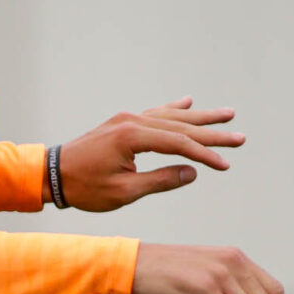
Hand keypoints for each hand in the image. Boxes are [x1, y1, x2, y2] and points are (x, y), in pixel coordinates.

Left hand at [55, 96, 243, 210]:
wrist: (52, 175)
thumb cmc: (84, 188)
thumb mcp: (124, 192)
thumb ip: (160, 180)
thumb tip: (192, 172)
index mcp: (132, 136)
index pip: (178, 144)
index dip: (204, 154)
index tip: (225, 164)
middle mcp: (132, 121)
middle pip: (180, 126)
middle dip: (212, 133)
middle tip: (240, 137)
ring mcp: (127, 119)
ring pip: (171, 117)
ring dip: (199, 118)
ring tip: (226, 115)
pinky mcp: (123, 123)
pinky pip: (155, 113)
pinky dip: (174, 109)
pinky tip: (189, 102)